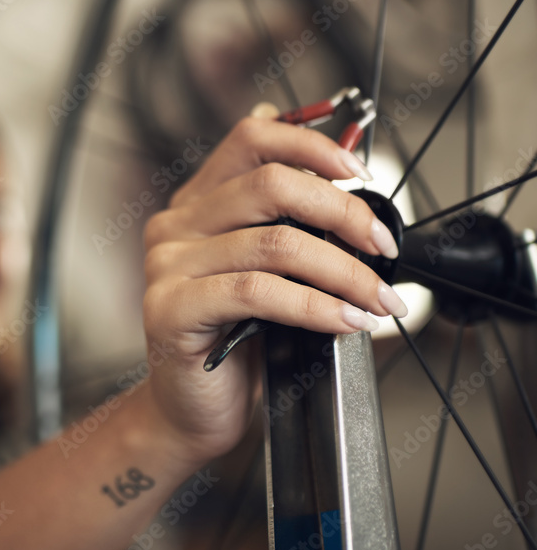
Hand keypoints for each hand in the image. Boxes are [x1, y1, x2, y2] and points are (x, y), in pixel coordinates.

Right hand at [140, 107, 406, 462]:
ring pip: (274, 244)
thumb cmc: (234, 342)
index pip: (252, 139)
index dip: (311, 146)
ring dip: (344, 271)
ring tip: (378, 299)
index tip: (358, 172)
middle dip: (343, 212)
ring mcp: (167, 264)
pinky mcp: (169, 307)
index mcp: (198, 202)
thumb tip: (343, 179)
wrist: (193, 410)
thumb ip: (288, 224)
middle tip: (382, 246)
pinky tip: (345, 320)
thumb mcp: (268, 271)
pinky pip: (255, 292)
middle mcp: (176, 224)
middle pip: (270, 185)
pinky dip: (314, 306)